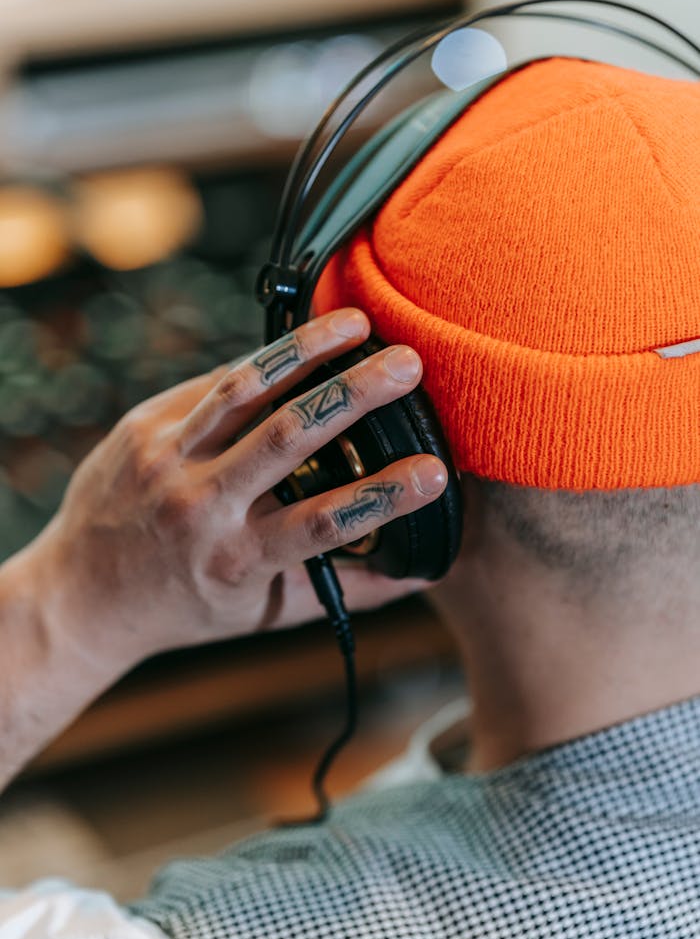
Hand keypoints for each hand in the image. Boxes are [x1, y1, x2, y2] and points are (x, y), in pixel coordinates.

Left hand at [30, 308, 447, 672]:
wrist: (82, 593)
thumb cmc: (184, 605)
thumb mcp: (264, 614)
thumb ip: (342, 594)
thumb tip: (416, 575)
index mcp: (237, 559)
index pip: (324, 522)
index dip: (384, 496)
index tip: (435, 471)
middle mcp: (200, 507)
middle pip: (288, 437)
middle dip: (355, 395)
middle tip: (408, 365)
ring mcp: (167, 460)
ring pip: (245, 390)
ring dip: (307, 352)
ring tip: (357, 325)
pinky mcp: (145, 427)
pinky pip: (212, 385)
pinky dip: (262, 364)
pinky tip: (303, 345)